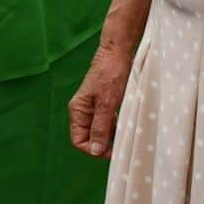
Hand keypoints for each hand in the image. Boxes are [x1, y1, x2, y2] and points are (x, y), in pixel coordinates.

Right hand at [68, 44, 132, 158]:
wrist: (118, 52)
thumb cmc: (111, 74)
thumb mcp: (107, 104)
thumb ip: (100, 127)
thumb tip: (95, 150)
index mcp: (77, 110)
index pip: (78, 140)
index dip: (94, 149)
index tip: (112, 150)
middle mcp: (82, 111)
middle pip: (89, 138)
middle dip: (104, 144)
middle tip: (121, 143)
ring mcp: (92, 107)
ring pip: (99, 131)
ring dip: (111, 135)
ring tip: (125, 131)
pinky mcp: (103, 103)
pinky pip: (106, 122)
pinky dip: (115, 126)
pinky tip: (125, 122)